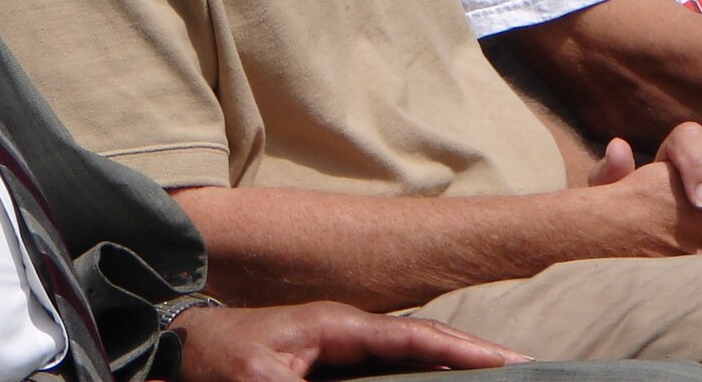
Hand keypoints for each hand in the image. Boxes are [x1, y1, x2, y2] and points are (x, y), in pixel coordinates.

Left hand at [170, 301, 527, 381]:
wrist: (181, 351)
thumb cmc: (219, 360)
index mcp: (340, 326)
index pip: (416, 338)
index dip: (463, 350)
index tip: (507, 360)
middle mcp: (348, 334)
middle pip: (423, 348)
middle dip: (471, 360)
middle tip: (520, 370)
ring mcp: (342, 353)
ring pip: (409, 364)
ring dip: (447, 371)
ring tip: (493, 380)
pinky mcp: (332, 372)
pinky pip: (388, 376)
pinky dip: (417, 379)